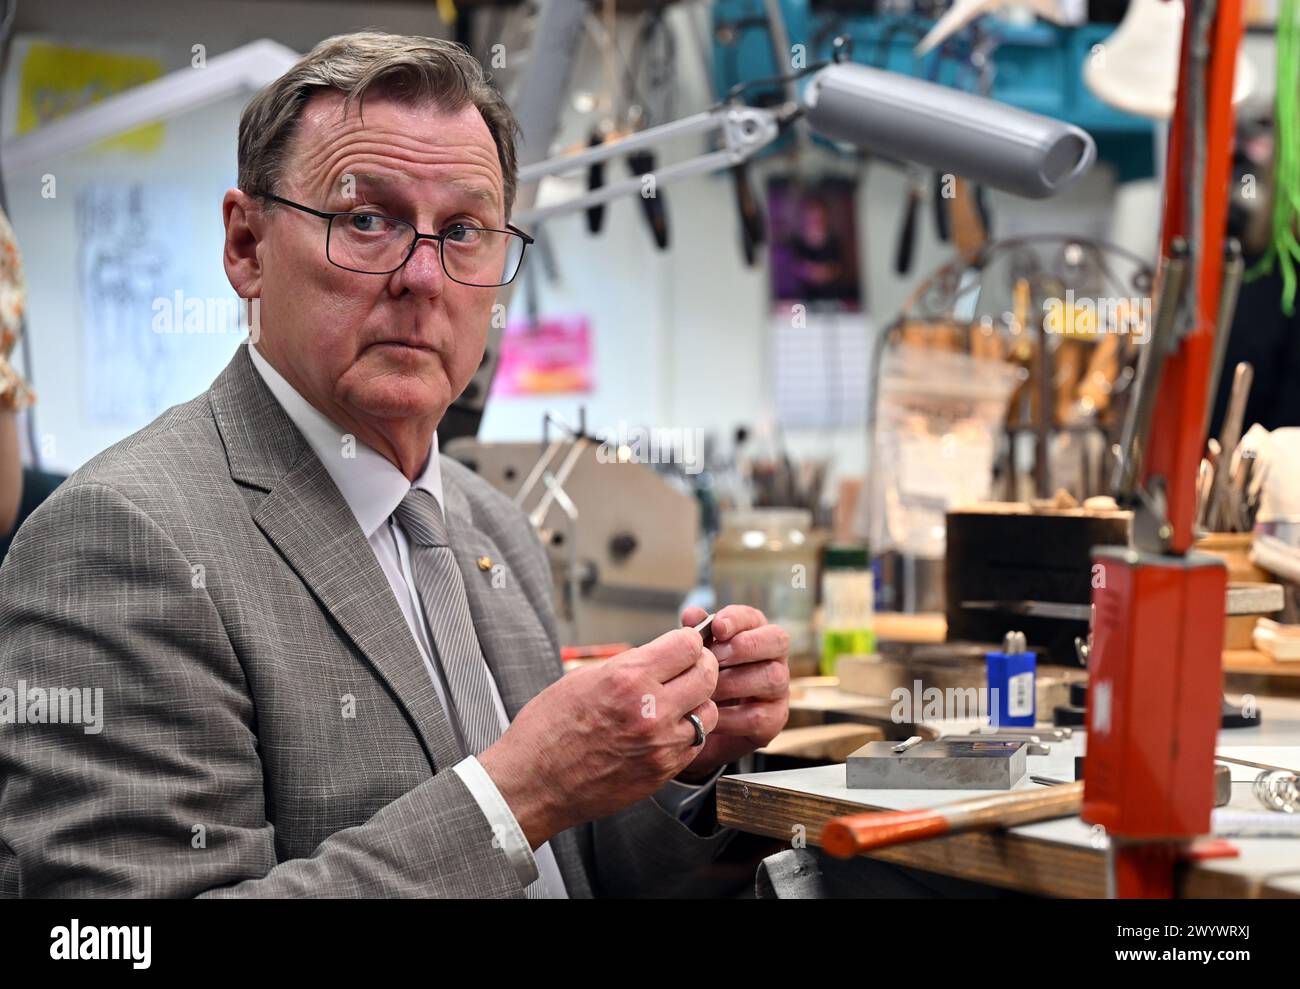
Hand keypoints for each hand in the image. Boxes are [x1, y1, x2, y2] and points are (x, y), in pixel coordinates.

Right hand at [478, 625, 718, 847]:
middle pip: (706, 675)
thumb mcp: (582, 679)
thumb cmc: (547, 730)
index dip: (688, 641)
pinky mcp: (662, 771)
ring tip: (677, 703)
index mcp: (627, 679)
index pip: (688, 646)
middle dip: (700, 666)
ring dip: (698, 703)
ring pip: (708, 712)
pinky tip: (667, 729)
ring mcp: (660, 745)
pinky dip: (687, 733)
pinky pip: (695, 744)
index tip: (682, 645)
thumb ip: (628, 666)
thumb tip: (658, 656)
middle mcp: (650, 710)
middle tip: (688, 668)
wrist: (533, 783)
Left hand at [675, 605, 789, 783]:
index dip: (737, 620)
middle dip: (744, 647)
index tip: (716, 627)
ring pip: (772, 678)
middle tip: (715, 658)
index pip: (754, 618)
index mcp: (754, 634)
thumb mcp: (696, 656)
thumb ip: (695, 634)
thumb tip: (692, 614)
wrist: (700, 726)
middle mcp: (774, 658)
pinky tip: (709, 715)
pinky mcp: (774, 719)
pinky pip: (759, 716)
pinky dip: (730, 716)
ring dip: (735, 682)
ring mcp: (778, 689)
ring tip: (707, 690)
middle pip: (777, 641)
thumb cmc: (701, 680)